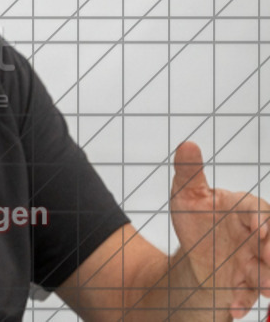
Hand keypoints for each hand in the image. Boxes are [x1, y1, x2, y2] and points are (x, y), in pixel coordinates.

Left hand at [170, 141, 269, 318]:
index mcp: (244, 210)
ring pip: (268, 271)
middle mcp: (257, 237)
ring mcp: (255, 262)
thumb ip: (189, 172)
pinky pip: (250, 293)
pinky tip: (233, 308)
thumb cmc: (196, 218)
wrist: (193, 252)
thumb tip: (187, 144)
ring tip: (265, 290)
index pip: (260, 211)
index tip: (259, 229)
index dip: (262, 219)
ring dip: (268, 280)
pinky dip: (243, 301)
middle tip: (266, 258)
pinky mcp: (248, 284)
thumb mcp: (186, 194)